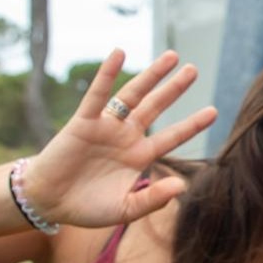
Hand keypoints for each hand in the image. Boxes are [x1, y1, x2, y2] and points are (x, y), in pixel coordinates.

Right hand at [21, 50, 216, 228]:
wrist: (49, 203)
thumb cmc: (87, 208)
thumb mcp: (125, 209)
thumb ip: (152, 199)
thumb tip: (181, 185)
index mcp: (139, 156)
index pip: (171, 136)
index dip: (192, 124)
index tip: (213, 110)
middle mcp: (126, 137)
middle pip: (156, 107)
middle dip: (174, 88)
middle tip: (194, 69)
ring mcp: (106, 127)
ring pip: (132, 95)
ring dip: (151, 75)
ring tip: (171, 56)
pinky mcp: (83, 122)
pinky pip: (97, 95)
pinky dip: (108, 74)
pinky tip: (119, 53)